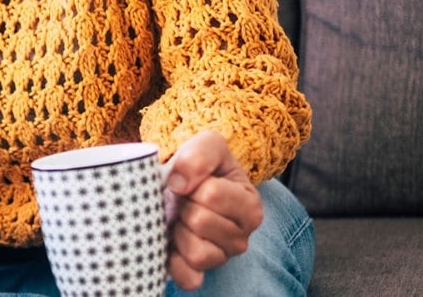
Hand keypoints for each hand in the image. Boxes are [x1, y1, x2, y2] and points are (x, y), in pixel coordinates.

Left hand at [163, 130, 262, 290]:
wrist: (184, 182)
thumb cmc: (200, 165)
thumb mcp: (207, 144)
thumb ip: (199, 154)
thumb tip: (178, 183)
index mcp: (250, 205)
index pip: (212, 195)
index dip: (192, 184)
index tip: (192, 182)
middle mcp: (242, 236)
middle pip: (200, 222)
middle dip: (183, 206)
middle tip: (184, 201)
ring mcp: (222, 257)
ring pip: (198, 253)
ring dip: (179, 232)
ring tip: (180, 219)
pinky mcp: (200, 273)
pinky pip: (189, 278)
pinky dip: (175, 263)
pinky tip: (172, 243)